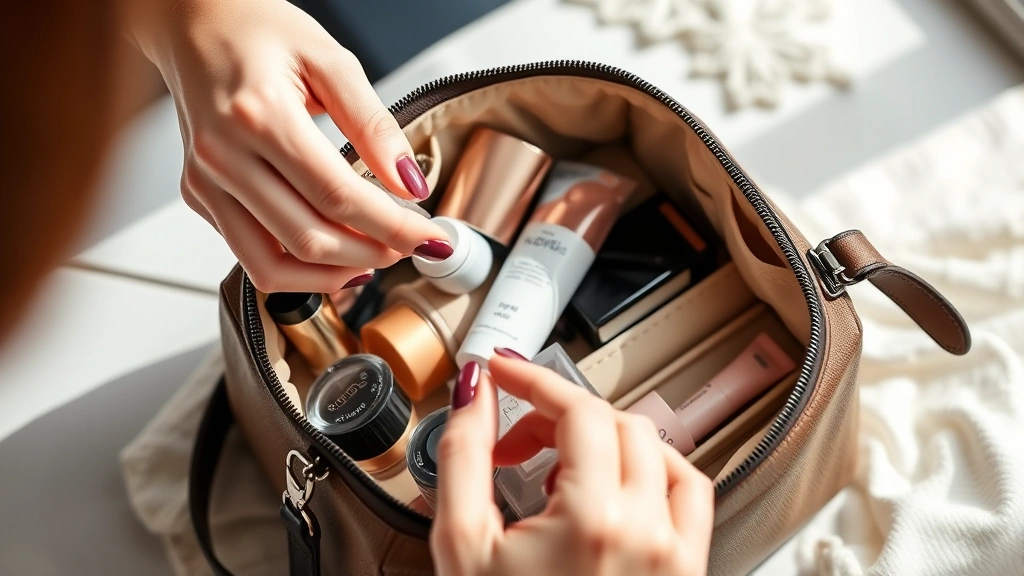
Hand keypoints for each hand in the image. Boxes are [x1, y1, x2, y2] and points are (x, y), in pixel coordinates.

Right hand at [134, 0, 450, 292]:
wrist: (193, 21)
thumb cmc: (257, 31)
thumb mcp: (330, 60)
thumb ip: (374, 123)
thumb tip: (410, 182)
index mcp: (259, 115)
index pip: (338, 196)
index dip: (393, 226)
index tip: (430, 238)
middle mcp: (223, 155)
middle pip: (309, 239)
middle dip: (372, 253)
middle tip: (409, 245)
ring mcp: (205, 182)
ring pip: (272, 266)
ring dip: (333, 275)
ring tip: (375, 256)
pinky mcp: (199, 195)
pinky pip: (250, 254)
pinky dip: (297, 267)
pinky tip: (334, 253)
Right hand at [433, 354, 714, 575]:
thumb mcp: (462, 546)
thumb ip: (462, 456)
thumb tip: (474, 395)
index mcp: (593, 520)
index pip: (577, 409)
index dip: (534, 380)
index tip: (505, 374)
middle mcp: (648, 532)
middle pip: (617, 421)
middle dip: (559, 415)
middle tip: (515, 441)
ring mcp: (675, 555)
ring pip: (658, 449)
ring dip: (605, 439)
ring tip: (559, 470)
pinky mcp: (686, 571)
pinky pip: (688, 493)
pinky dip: (651, 471)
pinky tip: (610, 489)